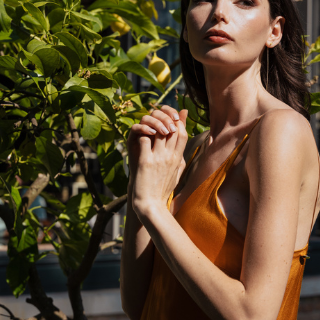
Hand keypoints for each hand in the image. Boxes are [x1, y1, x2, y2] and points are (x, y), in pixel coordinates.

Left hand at [129, 106, 187, 220]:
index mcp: (178, 159)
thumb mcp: (176, 173)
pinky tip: (137, 135)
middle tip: (156, 114)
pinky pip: (144, 139)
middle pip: (172, 129)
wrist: (151, 205)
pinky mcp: (145, 162)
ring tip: (146, 123)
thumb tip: (182, 149)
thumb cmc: (162, 190)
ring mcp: (158, 159)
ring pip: (159, 131)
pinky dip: (141, 134)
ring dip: (152, 124)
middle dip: (165, 118)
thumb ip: (179, 158)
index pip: (182, 133)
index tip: (169, 117)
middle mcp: (170, 157)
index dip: (177, 122)